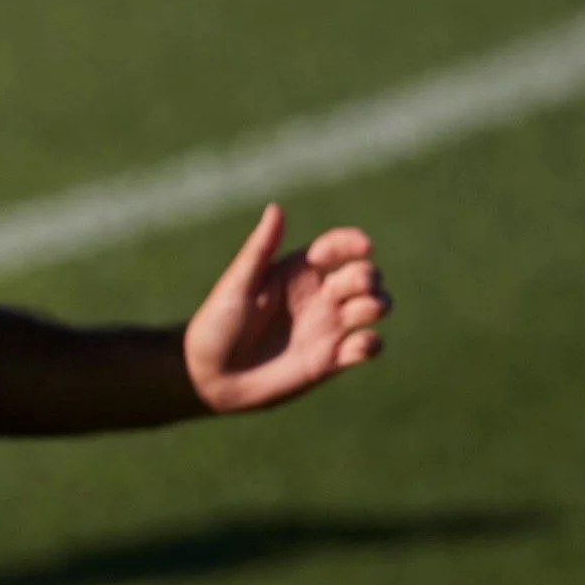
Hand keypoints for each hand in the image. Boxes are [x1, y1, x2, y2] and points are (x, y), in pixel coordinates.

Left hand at [183, 202, 387, 413]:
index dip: (354, 243)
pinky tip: (354, 346)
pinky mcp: (331, 359)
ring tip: (357, 313)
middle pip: (365, 275)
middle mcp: (320, 296)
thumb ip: (260, 248)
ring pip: (375, 306)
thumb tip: (276, 207)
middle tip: (353, 286)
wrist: (207, 377)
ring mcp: (328, 327)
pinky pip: (369, 346)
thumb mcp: (237, 284)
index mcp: (299, 271)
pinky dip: (371, 344)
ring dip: (378, 305)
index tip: (362, 247)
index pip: (340, 247)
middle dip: (369, 277)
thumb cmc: (216, 326)